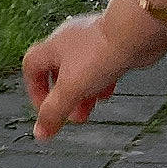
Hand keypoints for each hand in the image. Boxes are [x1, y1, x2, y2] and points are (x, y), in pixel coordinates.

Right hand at [22, 10, 156, 142]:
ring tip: (89, 110)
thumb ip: (55, 112)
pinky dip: (102, 82)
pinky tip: (108, 92)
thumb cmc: (101, 53)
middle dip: (65, 97)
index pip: (32, 68)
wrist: (135, 34)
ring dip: (84, 93)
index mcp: (52, 47)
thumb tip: (41, 133)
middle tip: (72, 116)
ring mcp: (93, 41)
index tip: (46, 109)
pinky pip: (102, 66)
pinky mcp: (114, 44)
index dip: (35, 91)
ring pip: (82, 71)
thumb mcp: (71, 89)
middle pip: (59, 72)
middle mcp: (70, 40)